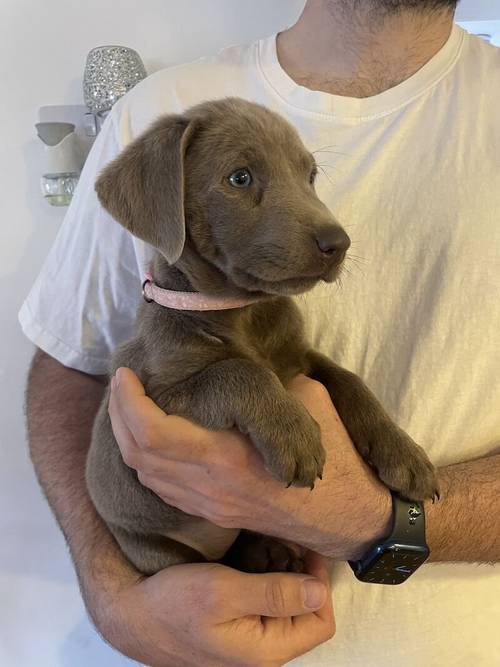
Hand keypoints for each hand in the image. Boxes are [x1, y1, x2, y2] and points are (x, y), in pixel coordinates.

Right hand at [96, 550, 333, 666]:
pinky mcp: (237, 626)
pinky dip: (264, 576)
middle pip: (306, 611)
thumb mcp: (223, 592)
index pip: (321, 621)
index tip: (302, 547)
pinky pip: (265, 601)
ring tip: (264, 546)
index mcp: (266, 651)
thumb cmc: (173, 604)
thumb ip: (273, 592)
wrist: (131, 614)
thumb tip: (320, 590)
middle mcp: (262, 651)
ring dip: (282, 572)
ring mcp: (250, 640)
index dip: (318, 582)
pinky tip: (249, 558)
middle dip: (299, 573)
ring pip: (286, 603)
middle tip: (280, 542)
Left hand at [109, 367, 390, 559]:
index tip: (125, 374)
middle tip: (122, 384)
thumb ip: (269, 386)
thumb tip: (244, 367)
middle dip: (117, 415)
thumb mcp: (309, 402)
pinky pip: (164, 488)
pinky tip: (155, 438)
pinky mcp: (216, 513)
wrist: (349, 517)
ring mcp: (210, 504)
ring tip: (130, 405)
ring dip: (128, 438)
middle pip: (137, 454)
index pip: (152, 433)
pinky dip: (148, 460)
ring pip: (145, 473)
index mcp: (227, 456)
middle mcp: (209, 486)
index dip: (128, 402)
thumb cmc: (337, 458)